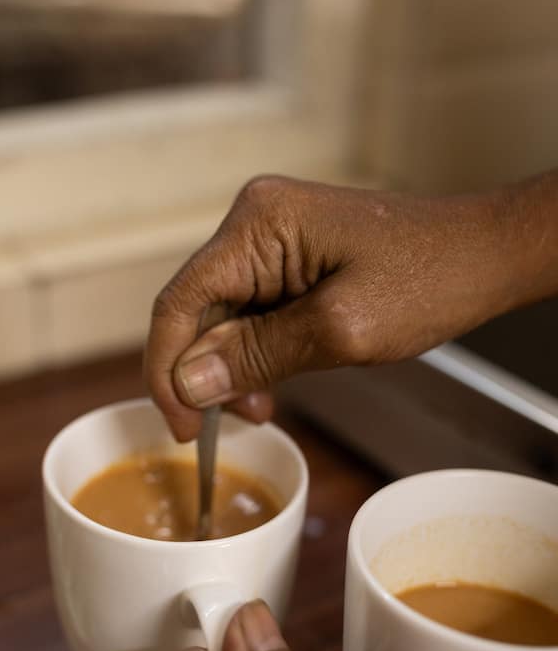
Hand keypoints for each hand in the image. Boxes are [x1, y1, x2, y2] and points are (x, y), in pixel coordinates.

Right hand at [146, 173, 557, 440]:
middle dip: (204, 373)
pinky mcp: (288, 259)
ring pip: (220, 317)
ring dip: (229, 369)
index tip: (182, 427)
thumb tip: (188, 381)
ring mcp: (271, 240)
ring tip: (260, 407)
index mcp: (259, 224)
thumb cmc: (429, 279)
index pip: (180, 301)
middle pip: (195, 310)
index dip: (168, 369)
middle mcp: (254, 223)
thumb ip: (256, 355)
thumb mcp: (339, 330)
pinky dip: (252, 354)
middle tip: (228, 424)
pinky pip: (249, 313)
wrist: (483, 257)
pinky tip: (270, 384)